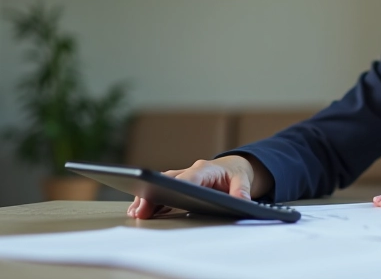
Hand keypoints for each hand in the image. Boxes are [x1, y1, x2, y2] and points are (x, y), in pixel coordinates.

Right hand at [127, 155, 261, 218]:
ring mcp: (184, 177)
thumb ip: (242, 190)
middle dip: (154, 192)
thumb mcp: (244, 180)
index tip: (163, 194)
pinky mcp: (180, 184)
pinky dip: (151, 200)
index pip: (189, 177)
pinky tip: (140, 211)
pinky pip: (162, 190)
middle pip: (168, 180)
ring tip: (136, 212)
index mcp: (206, 169)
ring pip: (162, 184)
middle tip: (141, 209)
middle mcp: (191, 171)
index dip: (177, 186)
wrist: (235, 167)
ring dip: (148, 196)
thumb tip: (242, 201)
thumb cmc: (237, 173)